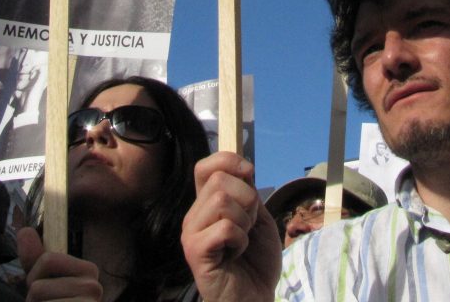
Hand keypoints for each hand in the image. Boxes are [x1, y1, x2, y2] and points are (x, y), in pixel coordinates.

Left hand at [18, 227, 102, 301]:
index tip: (43, 290)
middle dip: (33, 297)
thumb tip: (25, 229)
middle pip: (38, 284)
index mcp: (89, 271)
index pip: (48, 260)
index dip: (35, 278)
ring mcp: (89, 301)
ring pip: (37, 296)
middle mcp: (94, 286)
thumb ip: (35, 259)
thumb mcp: (44, 282)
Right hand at [181, 152, 281, 301]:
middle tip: (248, 225)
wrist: (255, 299)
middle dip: (246, 199)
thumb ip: (248, 194)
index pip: (205, 166)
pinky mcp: (195, 252)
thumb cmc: (256, 262)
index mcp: (206, 205)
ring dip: (244, 222)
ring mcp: (191, 233)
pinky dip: (240, 240)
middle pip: (219, 180)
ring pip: (221, 201)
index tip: (249, 175)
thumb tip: (244, 170)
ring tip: (240, 242)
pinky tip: (235, 254)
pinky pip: (225, 228)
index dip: (229, 161)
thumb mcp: (258, 219)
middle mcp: (194, 216)